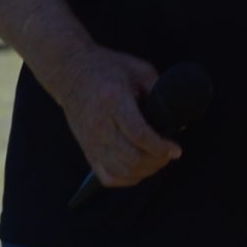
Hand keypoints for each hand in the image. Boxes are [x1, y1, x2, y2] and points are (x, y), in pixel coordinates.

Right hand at [47, 43, 180, 188]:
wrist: (69, 71)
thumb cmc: (104, 68)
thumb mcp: (138, 70)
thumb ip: (158, 91)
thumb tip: (177, 116)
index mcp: (113, 101)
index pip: (140, 135)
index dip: (162, 147)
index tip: (175, 149)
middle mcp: (99, 124)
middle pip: (132, 158)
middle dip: (158, 160)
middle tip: (168, 153)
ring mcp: (91, 139)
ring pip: (122, 171)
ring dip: (145, 171)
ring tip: (155, 160)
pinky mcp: (87, 148)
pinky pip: (108, 176)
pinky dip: (126, 179)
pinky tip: (137, 169)